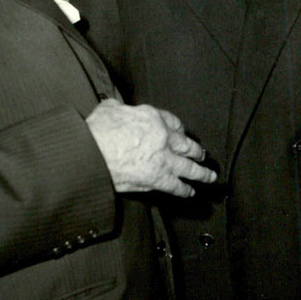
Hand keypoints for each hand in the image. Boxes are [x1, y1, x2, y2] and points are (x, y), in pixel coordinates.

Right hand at [87, 98, 216, 196]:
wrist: (91, 153)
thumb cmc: (96, 131)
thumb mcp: (109, 109)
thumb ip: (118, 108)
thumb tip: (116, 107)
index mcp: (152, 117)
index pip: (173, 122)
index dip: (178, 129)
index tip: (181, 133)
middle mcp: (163, 137)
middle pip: (187, 145)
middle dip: (196, 152)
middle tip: (202, 155)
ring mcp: (163, 159)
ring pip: (189, 167)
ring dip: (201, 173)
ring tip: (209, 177)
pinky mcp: (157, 179)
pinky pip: (176, 186)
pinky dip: (184, 190)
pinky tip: (189, 192)